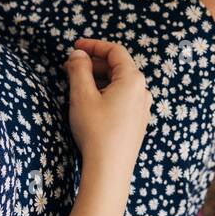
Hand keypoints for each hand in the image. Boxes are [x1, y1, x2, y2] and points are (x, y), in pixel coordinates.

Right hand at [64, 38, 150, 171]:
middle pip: (118, 67)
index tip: (75, 46)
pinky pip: (123, 99)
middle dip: (94, 64)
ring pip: (120, 84)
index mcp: (133, 79)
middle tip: (71, 67)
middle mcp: (143, 91)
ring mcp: (143, 108)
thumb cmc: (96, 131)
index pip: (115, 51)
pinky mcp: (138, 122)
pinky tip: (91, 102)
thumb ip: (79, 70)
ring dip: (99, 79)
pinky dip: (107, 93)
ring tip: (78, 85)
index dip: (94, 45)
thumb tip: (78, 55)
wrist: (110, 169)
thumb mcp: (82, 96)